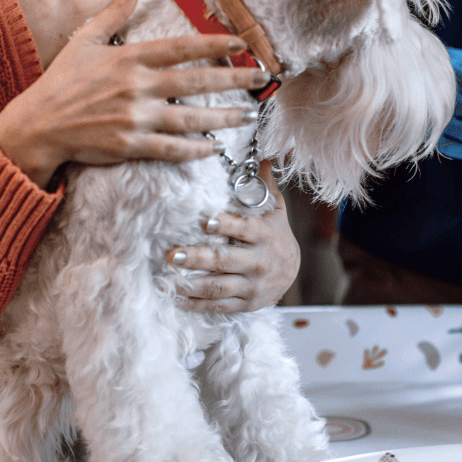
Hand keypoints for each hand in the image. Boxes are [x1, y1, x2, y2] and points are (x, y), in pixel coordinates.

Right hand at [0, 0, 270, 187]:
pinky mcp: (129, 145)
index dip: (215, 43)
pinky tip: (215, 147)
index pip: (181, 48)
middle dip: (234, 79)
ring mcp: (134, 117)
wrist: (37, 127)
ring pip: (190, 118)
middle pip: (196, 81)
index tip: (241, 42)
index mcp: (128, 58)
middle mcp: (136, 86)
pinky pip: (171, 148)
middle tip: (261, 79)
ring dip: (224, 117)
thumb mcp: (84, 40)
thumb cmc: (61, 82)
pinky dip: (195, 149)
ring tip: (248, 115)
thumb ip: (113, 14)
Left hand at [168, 161, 299, 312]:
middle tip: (171, 255)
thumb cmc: (275, 233)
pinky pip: (219, 305)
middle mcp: (258, 261)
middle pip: (225, 260)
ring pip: (219, 287)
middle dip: (197, 258)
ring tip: (168, 279)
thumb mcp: (275, 208)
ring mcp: (251, 285)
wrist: (292, 271)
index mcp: (263, 234)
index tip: (205, 222)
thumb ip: (264, 185)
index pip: (244, 229)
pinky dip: (197, 304)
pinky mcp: (245, 303)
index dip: (226, 226)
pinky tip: (177, 299)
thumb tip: (259, 156)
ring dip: (191, 285)